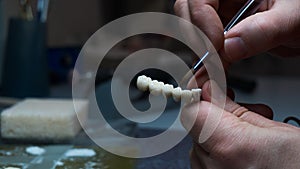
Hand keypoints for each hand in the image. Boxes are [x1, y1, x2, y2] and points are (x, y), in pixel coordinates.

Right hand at [174, 0, 299, 61]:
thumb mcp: (292, 17)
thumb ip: (263, 30)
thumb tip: (230, 47)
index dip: (202, 20)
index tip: (216, 45)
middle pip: (190, 12)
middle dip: (196, 37)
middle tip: (209, 59)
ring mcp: (224, 15)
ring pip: (195, 31)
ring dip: (200, 53)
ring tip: (212, 71)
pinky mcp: (225, 33)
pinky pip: (208, 47)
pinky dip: (210, 63)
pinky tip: (216, 73)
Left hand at [180, 81, 299, 168]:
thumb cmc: (299, 167)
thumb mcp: (275, 131)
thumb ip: (236, 111)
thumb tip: (211, 91)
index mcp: (227, 146)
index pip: (192, 111)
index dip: (202, 97)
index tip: (213, 90)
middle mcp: (211, 167)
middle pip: (197, 127)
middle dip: (217, 115)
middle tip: (245, 112)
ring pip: (201, 143)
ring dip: (221, 133)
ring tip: (253, 134)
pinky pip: (207, 161)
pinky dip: (221, 151)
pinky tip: (244, 149)